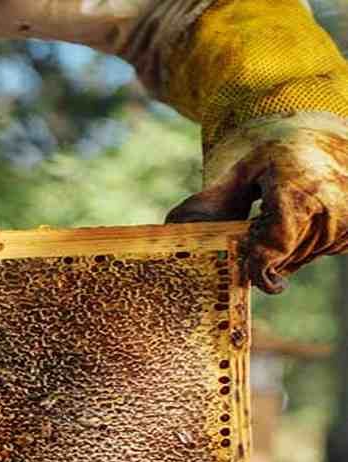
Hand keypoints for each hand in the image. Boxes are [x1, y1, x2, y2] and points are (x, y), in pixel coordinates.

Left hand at [166, 113, 347, 293]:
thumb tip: (174, 227)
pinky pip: (322, 253)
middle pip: (287, 256)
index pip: (276, 243)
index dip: (259, 265)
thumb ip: (208, 203)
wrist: (320, 143)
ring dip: (284, 250)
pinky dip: (305, 245)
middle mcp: (329, 203)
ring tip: (278, 218)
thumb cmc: (273, 158)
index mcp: (296, 188)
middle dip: (265, 253)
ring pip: (303, 258)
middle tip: (257, 228)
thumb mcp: (237, 174)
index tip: (251, 275)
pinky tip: (301, 220)